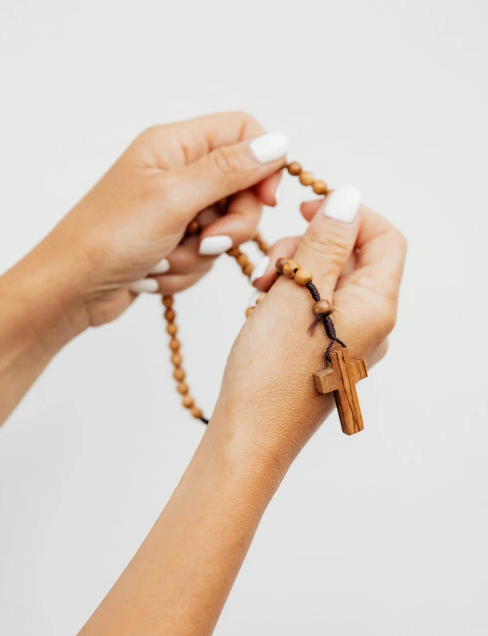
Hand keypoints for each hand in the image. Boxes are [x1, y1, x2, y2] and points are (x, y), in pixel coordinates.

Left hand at [41, 112, 286, 326]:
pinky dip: (185, 268)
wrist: (70, 290)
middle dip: (230, 224)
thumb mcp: (175, 198)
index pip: (243, 132)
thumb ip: (229, 170)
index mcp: (174, 144)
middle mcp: (177, 170)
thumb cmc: (109, 237)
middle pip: (242, 187)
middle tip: (206, 242)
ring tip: (162, 259)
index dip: (262, 164)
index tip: (264, 199)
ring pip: (225, 227)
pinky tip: (153, 273)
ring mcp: (175, 208)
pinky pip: (205, 254)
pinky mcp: (172, 240)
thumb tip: (278, 144)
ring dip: (200, 253)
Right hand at [212, 186, 406, 471]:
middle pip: (354, 257)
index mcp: (376, 305)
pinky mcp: (325, 352)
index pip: (384, 238)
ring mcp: (350, 340)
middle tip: (270, 261)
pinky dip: (290, 293)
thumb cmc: (272, 370)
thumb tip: (349, 198)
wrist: (251, 437)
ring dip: (294, 268)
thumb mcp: (297, 290)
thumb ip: (326, 241)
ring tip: (259, 286)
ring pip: (330, 280)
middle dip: (310, 244)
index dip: (349, 214)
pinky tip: (262, 305)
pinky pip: (316, 305)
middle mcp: (373, 322)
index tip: (306, 209)